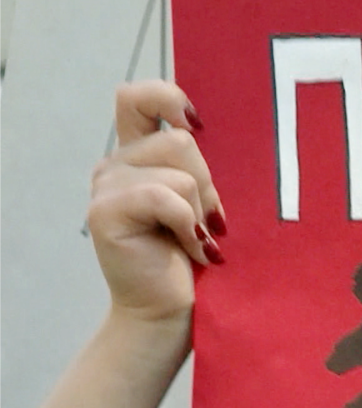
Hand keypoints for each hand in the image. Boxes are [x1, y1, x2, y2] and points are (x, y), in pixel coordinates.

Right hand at [87, 81, 225, 323]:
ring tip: (193, 239)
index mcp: (140, 155)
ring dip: (198, 209)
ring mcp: (106, 186)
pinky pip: (165, 196)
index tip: (198, 123)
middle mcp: (117, 165)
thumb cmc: (196, 256)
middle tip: (206, 224)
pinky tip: (189, 248)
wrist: (172, 310)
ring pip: (179, 170)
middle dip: (207, 185)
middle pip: (180, 141)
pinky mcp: (104, 211)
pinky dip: (187, 224)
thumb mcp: (204, 199)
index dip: (167, 97)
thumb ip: (198, 163)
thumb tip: (209, 128)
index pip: (137, 98)